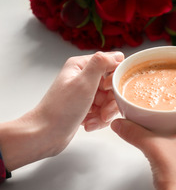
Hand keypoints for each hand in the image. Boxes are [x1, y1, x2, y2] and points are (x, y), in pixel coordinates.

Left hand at [0, 51, 123, 170]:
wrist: (45, 134)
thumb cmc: (59, 110)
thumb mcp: (83, 83)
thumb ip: (101, 64)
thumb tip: (116, 54)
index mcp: (81, 66)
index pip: (111, 64)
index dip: (115, 79)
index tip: (109, 90)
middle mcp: (84, 77)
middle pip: (112, 86)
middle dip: (110, 102)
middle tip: (104, 112)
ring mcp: (85, 93)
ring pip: (109, 101)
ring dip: (104, 113)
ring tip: (93, 120)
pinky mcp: (86, 107)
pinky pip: (103, 111)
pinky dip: (98, 120)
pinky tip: (88, 124)